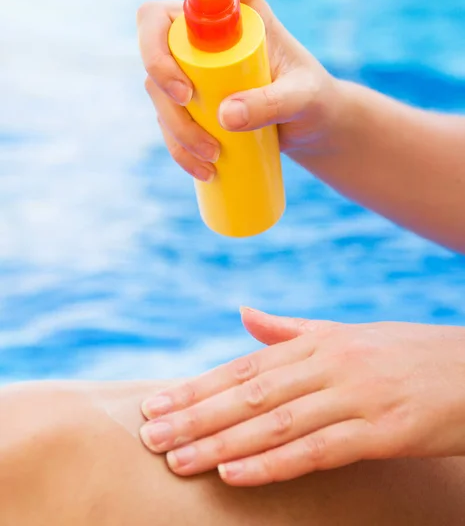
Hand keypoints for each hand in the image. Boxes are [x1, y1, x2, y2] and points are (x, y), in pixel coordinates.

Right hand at [136, 0, 343, 182]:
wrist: (310, 130)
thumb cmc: (313, 101)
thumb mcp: (304, 99)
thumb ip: (272, 102)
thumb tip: (224, 117)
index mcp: (246, 15)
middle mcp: (211, 37)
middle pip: (158, 28)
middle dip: (158, 63)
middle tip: (184, 100)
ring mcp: (195, 71)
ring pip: (157, 85)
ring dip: (175, 123)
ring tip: (211, 156)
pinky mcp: (190, 106)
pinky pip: (168, 122)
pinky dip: (178, 148)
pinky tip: (202, 169)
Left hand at [139, 308, 464, 485]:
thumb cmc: (404, 353)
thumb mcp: (346, 335)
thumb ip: (290, 330)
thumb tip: (243, 313)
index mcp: (317, 343)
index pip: (244, 367)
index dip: (197, 386)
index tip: (157, 403)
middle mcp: (329, 364)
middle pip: (250, 394)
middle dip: (196, 416)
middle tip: (150, 435)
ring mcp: (355, 396)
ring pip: (275, 422)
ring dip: (221, 442)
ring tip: (177, 458)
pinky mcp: (383, 429)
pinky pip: (319, 449)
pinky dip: (274, 462)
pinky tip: (235, 474)